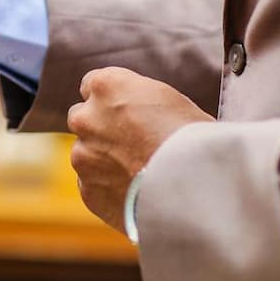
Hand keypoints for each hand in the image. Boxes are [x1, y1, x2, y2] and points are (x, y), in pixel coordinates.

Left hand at [67, 67, 213, 231]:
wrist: (197, 187)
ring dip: (103, 161)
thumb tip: (134, 110)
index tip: (123, 112)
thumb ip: (138, 101)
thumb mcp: (170, 101)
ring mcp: (83, 156)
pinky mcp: (88, 191)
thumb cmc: (196, 139)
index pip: (92, 85)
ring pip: (85, 155)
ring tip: (139, 174)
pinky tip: (136, 194)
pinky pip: (93, 186)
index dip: (111, 101)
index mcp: (106, 86)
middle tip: (131, 144)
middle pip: (82, 119)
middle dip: (100, 129)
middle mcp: (85, 118)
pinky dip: (108, 190)